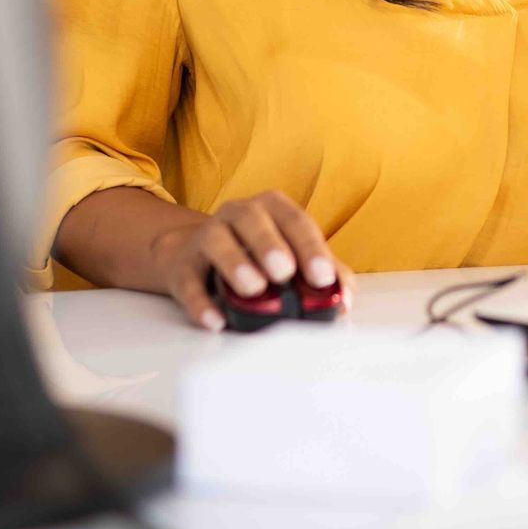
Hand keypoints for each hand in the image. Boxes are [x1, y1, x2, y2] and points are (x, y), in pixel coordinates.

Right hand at [148, 189, 355, 331]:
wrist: (196, 256)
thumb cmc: (256, 255)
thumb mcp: (293, 256)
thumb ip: (325, 274)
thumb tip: (345, 299)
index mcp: (272, 209)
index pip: (295, 221)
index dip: (310, 247)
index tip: (322, 276)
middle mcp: (238, 214)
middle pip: (252, 219)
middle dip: (270, 244)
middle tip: (285, 271)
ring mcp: (207, 236)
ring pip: (216, 241)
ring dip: (235, 263)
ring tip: (253, 288)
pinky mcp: (183, 266)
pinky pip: (188, 281)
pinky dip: (200, 302)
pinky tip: (215, 319)